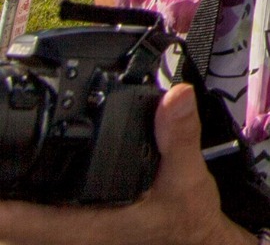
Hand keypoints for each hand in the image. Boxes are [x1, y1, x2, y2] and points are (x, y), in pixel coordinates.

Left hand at [0, 84, 254, 244]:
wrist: (192, 243)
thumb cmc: (184, 220)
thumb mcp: (187, 177)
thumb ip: (178, 136)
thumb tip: (174, 98)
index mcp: (84, 226)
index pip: (16, 222)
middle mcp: (66, 237)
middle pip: (5, 227)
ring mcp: (64, 237)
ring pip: (14, 229)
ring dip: (6, 203)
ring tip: (1, 162)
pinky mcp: (67, 232)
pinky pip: (29, 224)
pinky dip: (19, 204)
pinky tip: (21, 178)